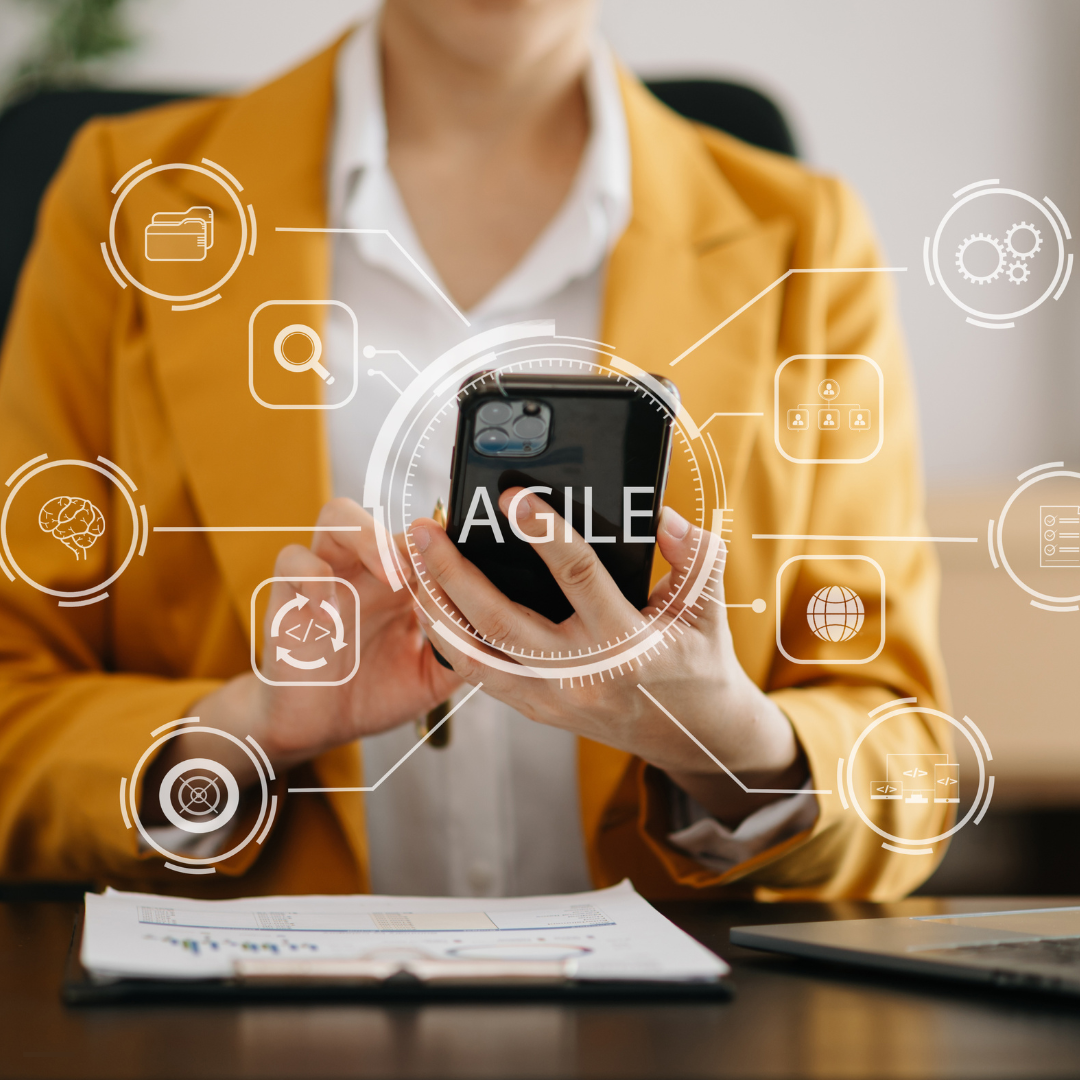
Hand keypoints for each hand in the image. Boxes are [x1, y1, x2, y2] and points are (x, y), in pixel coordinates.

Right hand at [142, 499, 460, 817]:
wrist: (318, 727)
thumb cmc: (375, 694)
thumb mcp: (432, 676)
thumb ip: (463, 650)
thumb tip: (502, 634)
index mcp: (402, 584)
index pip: (424, 539)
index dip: (444, 546)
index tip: (465, 570)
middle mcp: (365, 571)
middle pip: (385, 513)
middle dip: (411, 538)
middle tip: (428, 575)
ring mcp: (327, 577)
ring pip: (338, 516)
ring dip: (369, 539)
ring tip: (392, 580)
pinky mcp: (289, 594)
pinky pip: (292, 558)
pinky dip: (313, 576)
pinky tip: (332, 614)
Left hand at [409, 489, 806, 824]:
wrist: (691, 735)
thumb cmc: (700, 663)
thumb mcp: (707, 604)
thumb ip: (693, 555)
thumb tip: (660, 516)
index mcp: (626, 643)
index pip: (577, 576)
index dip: (543, 531)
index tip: (513, 497)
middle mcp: (582, 675)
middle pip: (501, 621)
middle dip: (455, 573)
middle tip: (424, 531)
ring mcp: (552, 698)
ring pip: (477, 655)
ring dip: (438, 610)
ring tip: (413, 567)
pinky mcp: (536, 709)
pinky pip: (480, 676)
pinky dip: (450, 641)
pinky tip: (432, 607)